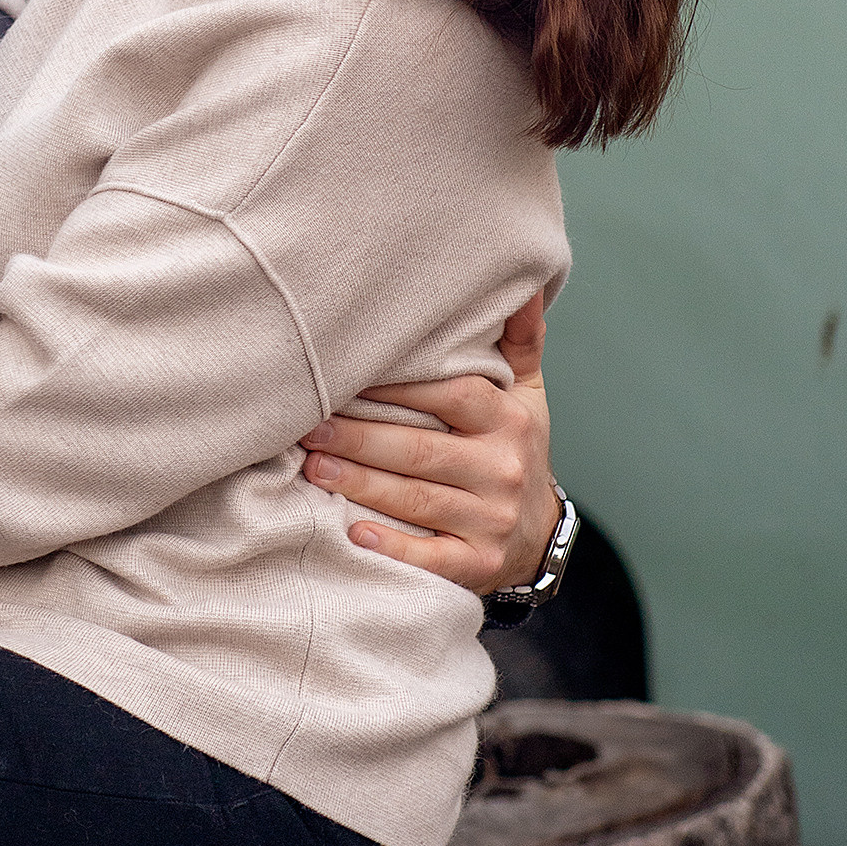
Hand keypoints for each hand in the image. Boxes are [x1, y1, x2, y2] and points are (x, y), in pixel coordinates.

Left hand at [302, 295, 557, 598]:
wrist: (538, 536)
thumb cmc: (512, 449)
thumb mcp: (526, 395)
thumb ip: (520, 340)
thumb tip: (523, 280)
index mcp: (507, 420)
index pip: (450, 395)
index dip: (396, 384)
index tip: (344, 374)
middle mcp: (502, 469)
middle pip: (422, 450)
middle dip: (360, 437)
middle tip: (308, 425)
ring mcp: (490, 520)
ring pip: (417, 500)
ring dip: (360, 483)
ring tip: (312, 466)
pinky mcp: (475, 564)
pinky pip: (429, 557)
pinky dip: (390, 545)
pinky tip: (352, 531)